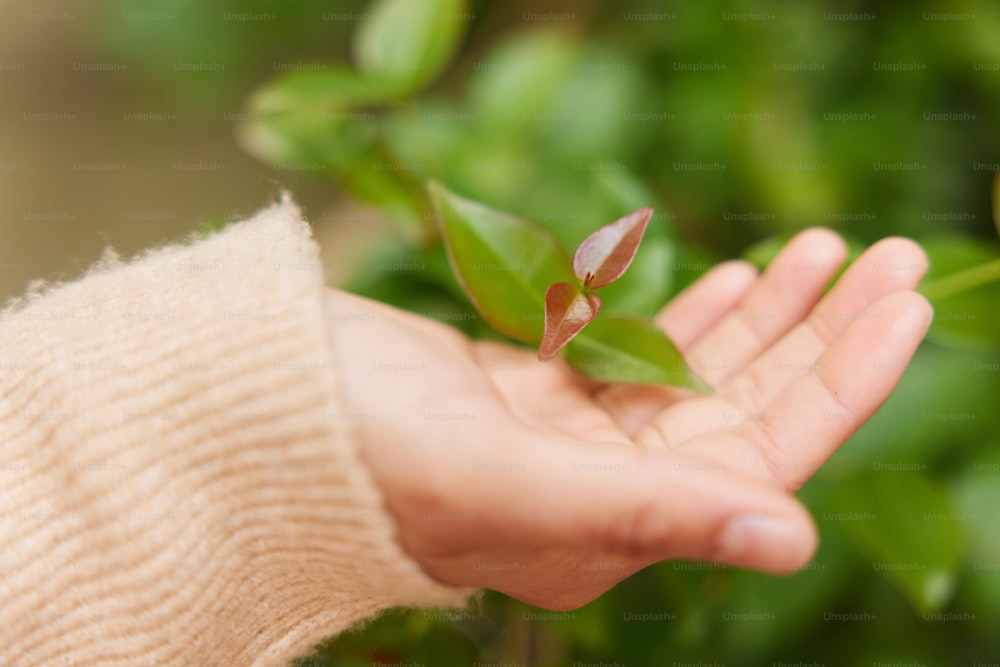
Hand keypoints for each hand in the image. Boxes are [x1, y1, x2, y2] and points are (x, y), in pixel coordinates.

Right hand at [325, 229, 930, 609]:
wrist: (262, 409)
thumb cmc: (367, 453)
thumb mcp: (514, 481)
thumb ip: (653, 508)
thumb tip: (796, 540)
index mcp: (611, 529)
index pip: (760, 456)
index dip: (839, 380)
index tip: (899, 304)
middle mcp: (602, 492)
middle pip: (742, 408)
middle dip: (819, 334)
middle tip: (889, 257)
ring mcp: (568, 439)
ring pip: (693, 376)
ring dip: (763, 315)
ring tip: (824, 251)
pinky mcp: (534, 393)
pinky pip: (634, 354)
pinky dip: (685, 315)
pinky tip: (733, 279)